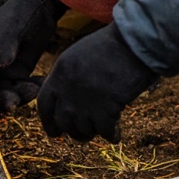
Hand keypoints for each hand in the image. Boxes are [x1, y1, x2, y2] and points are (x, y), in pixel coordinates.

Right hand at [0, 0, 63, 110]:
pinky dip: (32, 88)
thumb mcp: (10, 26)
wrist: (36, 9)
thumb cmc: (17, 13)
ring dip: (19, 95)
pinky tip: (41, 83)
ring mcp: (2, 72)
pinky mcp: (18, 74)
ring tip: (33, 90)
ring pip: (8, 92)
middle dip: (1, 100)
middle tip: (15, 102)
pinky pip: (23, 87)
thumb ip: (4, 43)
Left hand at [37, 23, 156, 141]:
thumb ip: (70, 77)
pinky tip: (116, 134)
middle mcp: (68, 89)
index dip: (48, 122)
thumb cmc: (113, 45)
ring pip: (84, 130)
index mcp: (60, 72)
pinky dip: (111, 135)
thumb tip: (68, 101)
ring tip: (104, 128)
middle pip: (63, 122)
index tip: (55, 132)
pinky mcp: (106, 109)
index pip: (44, 105)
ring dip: (94, 132)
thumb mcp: (80, 55)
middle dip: (74, 131)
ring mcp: (86, 100)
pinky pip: (105, 132)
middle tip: (85, 134)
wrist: (135, 42)